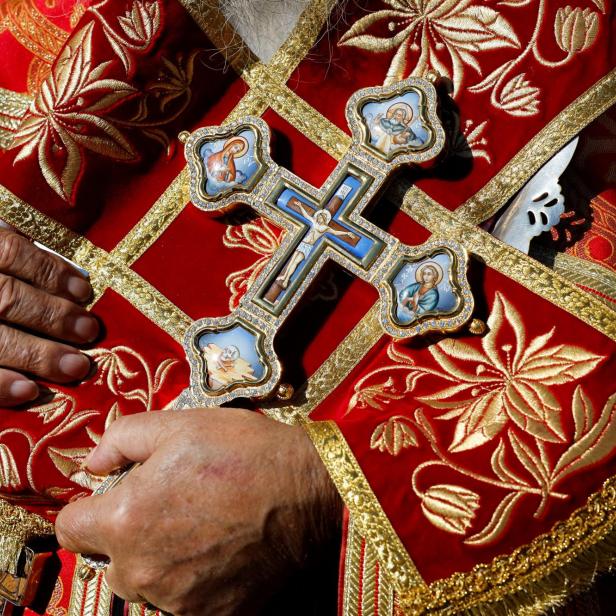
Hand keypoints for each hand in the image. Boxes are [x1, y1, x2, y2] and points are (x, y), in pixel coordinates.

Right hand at [0, 228, 95, 404]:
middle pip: (4, 298)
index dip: (48, 270)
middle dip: (51, 316)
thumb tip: (69, 276)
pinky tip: (29, 392)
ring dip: (36, 354)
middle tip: (88, 331)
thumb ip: (11, 251)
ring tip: (75, 367)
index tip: (83, 290)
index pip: (8, 251)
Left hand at [56, 409, 341, 614]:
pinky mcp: (211, 615)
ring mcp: (176, 600)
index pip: (71, 526)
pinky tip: (221, 548)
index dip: (90, 505)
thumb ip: (120, 439)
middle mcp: (141, 571)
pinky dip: (193, 579)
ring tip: (201, 524)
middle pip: (110, 556)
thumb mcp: (178, 425)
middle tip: (173, 501)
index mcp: (124, 520)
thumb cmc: (241, 451)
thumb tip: (91, 464)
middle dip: (129, 530)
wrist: (306, 488)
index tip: (118, 493)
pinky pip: (182, 599)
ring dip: (160, 557)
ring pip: (146, 580)